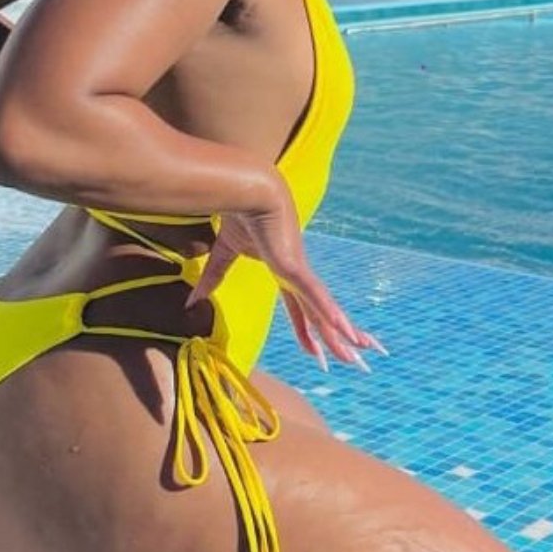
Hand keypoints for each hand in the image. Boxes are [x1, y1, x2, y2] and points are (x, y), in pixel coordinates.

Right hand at [185, 176, 386, 370]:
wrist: (250, 191)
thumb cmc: (242, 215)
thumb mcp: (224, 254)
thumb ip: (212, 278)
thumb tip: (191, 299)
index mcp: (284, 273)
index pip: (299, 310)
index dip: (307, 332)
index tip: (317, 352)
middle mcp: (297, 275)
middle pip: (320, 315)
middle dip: (337, 339)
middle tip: (357, 360)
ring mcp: (298, 272)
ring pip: (324, 310)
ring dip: (341, 334)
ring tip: (361, 354)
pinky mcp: (294, 266)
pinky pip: (315, 294)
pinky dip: (329, 312)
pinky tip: (345, 330)